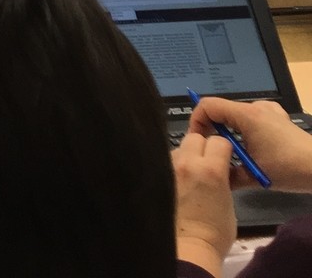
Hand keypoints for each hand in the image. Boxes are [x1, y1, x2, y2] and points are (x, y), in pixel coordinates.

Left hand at [172, 131, 236, 274]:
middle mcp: (188, 163)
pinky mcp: (156, 175)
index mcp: (211, 169)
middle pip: (195, 137)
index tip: (224, 159)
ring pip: (178, 148)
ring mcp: (169, 168)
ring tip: (189, 176)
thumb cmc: (216, 231)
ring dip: (186, 157)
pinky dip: (173, 167)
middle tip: (206, 164)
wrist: (190, 246)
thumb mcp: (228, 199)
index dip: (224, 149)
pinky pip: (167, 162)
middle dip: (203, 147)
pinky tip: (177, 182)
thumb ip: (222, 177)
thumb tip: (218, 168)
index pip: (218, 141)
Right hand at [190, 97, 311, 190]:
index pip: (207, 106)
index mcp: (246, 116)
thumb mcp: (255, 176)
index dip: (196, 122)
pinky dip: (246, 129)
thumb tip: (211, 177)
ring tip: (235, 152)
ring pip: (236, 115)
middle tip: (214, 151)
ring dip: (230, 132)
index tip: (199, 142)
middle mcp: (256, 108)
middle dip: (213, 130)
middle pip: (221, 110)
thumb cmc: (289, 168)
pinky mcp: (279, 118)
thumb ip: (228, 175)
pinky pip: (252, 117)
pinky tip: (254, 144)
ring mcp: (270, 111)